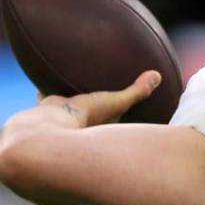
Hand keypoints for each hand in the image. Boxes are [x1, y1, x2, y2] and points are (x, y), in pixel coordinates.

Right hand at [37, 70, 161, 127]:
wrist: (48, 128)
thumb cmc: (86, 119)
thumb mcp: (116, 102)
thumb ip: (136, 91)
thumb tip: (158, 75)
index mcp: (102, 126)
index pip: (116, 119)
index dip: (122, 113)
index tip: (129, 106)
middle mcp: (83, 125)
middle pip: (92, 111)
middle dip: (96, 104)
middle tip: (103, 92)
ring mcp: (64, 119)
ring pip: (70, 105)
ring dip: (72, 96)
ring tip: (75, 84)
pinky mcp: (47, 110)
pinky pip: (47, 97)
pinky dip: (46, 90)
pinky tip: (47, 79)